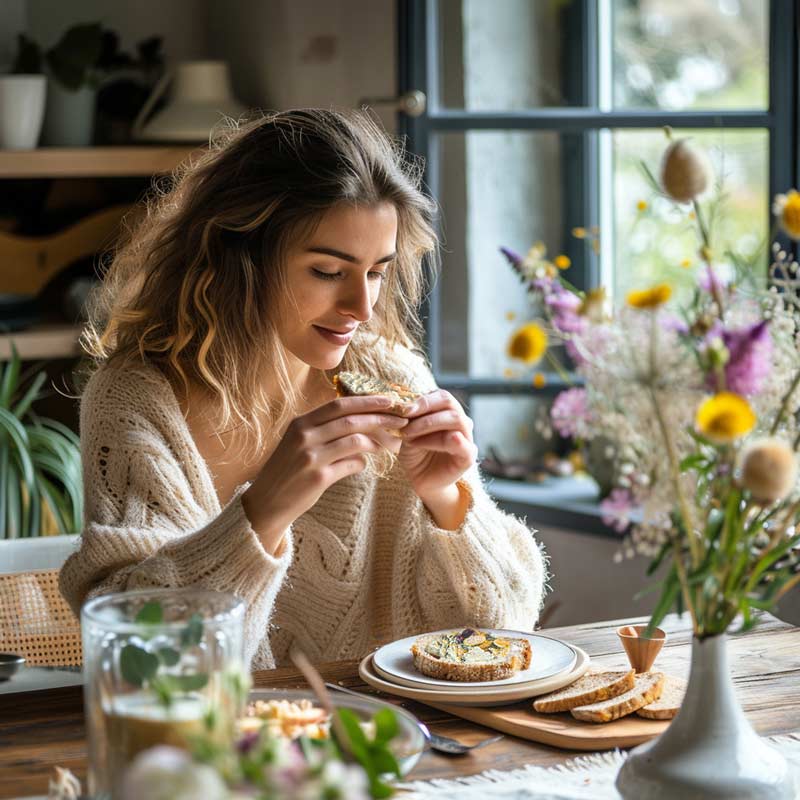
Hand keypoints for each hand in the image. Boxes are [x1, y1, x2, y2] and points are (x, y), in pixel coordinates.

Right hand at [243, 395, 407, 551]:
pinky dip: (362, 463)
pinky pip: (351, 465)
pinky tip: (362, 465)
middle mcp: (304, 436)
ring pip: (355, 441)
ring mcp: (311, 457)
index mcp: (300, 423)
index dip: (366, 401)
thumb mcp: (299, 442)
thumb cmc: (288, 470)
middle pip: (351, 420)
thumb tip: (359, 422)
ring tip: (389, 445)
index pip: (339, 404)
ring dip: (377, 442)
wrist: (267, 502)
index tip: (388, 400)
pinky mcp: (318, 478)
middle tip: (401, 419)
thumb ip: (324, 430)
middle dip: (380, 417)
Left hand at [398, 389, 477, 500]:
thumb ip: (411, 419)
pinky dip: (447, 440)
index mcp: (448, 412)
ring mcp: (467, 438)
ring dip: (428, 424)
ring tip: (407, 434)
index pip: (442, 396)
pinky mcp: (468, 457)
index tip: (403, 408)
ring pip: (455, 419)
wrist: (422, 480)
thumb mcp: (409, 432)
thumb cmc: (416, 452)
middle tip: (405, 415)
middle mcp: (460, 422)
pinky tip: (427, 442)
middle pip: (450, 403)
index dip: (423, 399)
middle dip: (425, 407)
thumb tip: (404, 405)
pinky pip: (463, 445)